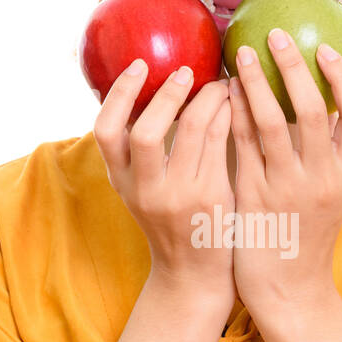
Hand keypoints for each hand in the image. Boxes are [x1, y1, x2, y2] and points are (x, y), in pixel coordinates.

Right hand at [92, 59, 234, 310]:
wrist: (193, 275)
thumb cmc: (170, 222)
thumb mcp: (141, 190)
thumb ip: (140, 152)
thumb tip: (153, 88)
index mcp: (121, 182)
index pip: (105, 132)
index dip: (119, 95)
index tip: (138, 65)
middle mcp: (146, 191)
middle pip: (145, 133)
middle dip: (167, 95)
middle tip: (186, 71)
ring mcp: (180, 197)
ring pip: (194, 132)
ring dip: (208, 99)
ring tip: (219, 82)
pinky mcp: (213, 199)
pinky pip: (221, 144)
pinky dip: (228, 116)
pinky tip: (235, 104)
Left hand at [227, 29, 341, 323]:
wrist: (291, 293)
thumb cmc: (308, 239)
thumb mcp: (331, 196)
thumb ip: (328, 156)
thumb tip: (321, 106)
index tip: (325, 49)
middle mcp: (320, 179)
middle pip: (312, 109)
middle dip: (294, 67)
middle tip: (277, 35)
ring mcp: (286, 189)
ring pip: (272, 122)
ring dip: (256, 83)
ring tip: (242, 55)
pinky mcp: (254, 198)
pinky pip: (242, 147)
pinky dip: (234, 116)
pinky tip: (222, 95)